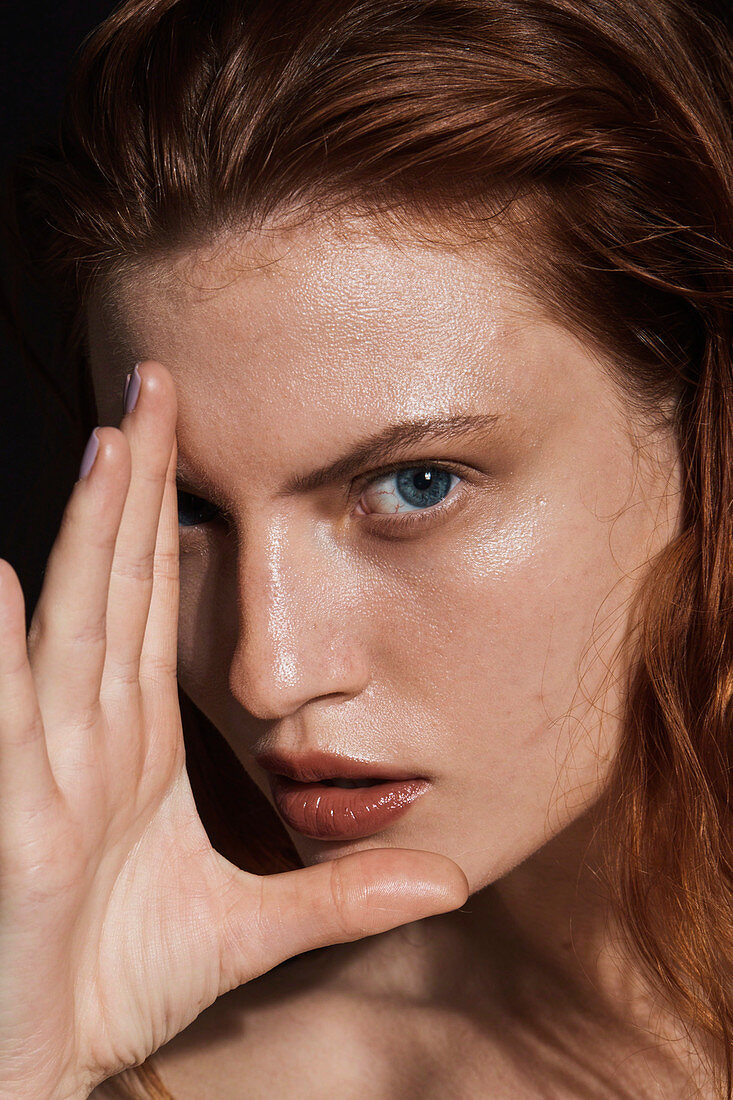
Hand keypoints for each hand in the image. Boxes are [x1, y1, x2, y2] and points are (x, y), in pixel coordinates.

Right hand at [0, 361, 467, 1099]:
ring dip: (87, 538)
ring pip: (74, 630)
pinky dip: (7, 656)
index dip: (161, 518)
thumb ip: (341, 895)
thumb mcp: (250, 927)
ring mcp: (51, 769)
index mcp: (133, 741)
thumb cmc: (119, 980)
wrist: (47, 1059)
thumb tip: (447, 879)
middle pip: (116, 584)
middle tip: (152, 386)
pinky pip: (14, 724)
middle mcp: (90, 733)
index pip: (150, 601)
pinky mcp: (24, 824)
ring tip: (106, 446)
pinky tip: (5, 583)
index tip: (180, 439)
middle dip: (131, 485)